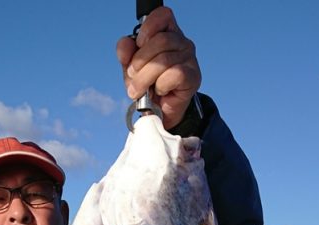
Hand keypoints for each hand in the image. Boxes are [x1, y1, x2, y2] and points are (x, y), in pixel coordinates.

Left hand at [117, 6, 200, 129]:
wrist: (160, 113)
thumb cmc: (148, 87)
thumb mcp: (132, 69)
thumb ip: (126, 54)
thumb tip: (125, 45)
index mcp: (167, 33)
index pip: (162, 15)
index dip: (147, 29)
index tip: (138, 46)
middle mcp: (181, 42)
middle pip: (160, 41)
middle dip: (140, 62)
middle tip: (132, 78)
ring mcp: (189, 58)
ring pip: (164, 60)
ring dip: (145, 78)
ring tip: (138, 90)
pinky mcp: (193, 76)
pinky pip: (174, 74)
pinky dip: (161, 85)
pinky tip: (160, 91)